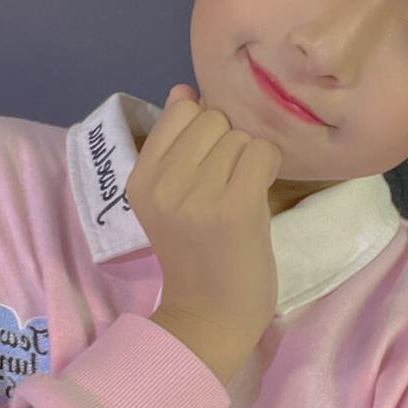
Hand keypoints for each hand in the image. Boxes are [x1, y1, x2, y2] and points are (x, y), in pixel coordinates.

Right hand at [126, 82, 282, 345]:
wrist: (211, 317)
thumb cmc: (198, 256)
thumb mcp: (172, 197)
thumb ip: (175, 144)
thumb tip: (184, 90)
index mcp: (140, 179)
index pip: (181, 110)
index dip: (206, 130)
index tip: (208, 167)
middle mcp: (162, 183)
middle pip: (215, 119)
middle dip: (229, 145)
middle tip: (226, 187)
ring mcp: (196, 196)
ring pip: (241, 136)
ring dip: (250, 161)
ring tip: (238, 198)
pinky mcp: (232, 207)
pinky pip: (262, 153)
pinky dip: (268, 170)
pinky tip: (257, 199)